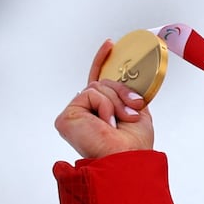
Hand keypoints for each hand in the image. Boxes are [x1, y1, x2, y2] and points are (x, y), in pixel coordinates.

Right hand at [55, 39, 154, 157]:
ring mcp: (75, 114)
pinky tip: (106, 123)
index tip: (110, 44)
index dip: (102, 61)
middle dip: (122, 91)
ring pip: (97, 86)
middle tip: (133, 108)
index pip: (98, 82)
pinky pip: (91, 93)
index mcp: (100, 113)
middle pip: (101, 82)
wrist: (128, 159)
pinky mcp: (66, 116)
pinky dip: (105, 106)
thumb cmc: (134, 145)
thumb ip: (127, 94)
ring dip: (116, 101)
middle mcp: (84, 113)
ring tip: (120, 121)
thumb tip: (129, 80)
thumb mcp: (136, 112)